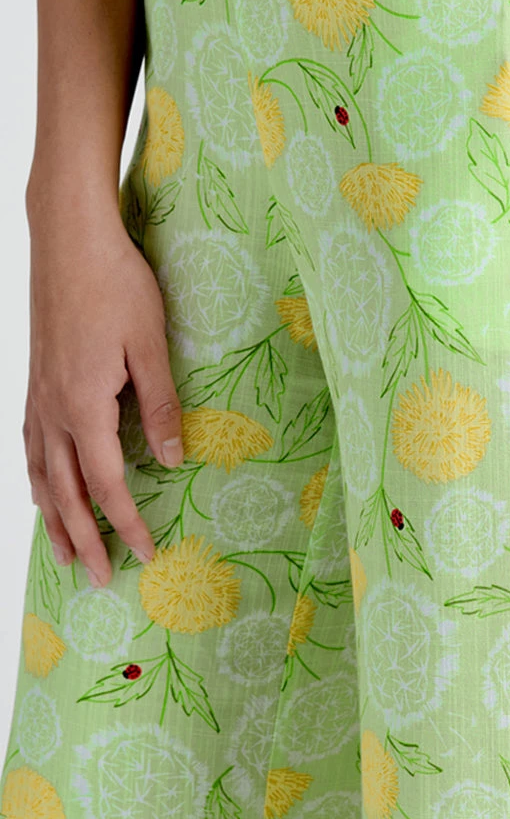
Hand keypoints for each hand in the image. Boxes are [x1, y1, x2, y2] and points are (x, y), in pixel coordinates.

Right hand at [23, 202, 183, 586]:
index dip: (127, 522)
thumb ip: (160, 405)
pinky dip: (36, 478)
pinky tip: (42, 488)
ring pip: (40, 473)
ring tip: (65, 553)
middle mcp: (52, 409)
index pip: (108, 483)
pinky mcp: (34, 380)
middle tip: (100, 578)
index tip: (145, 553)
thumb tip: (171, 460)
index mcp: (84, 406)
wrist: (69, 239)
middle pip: (66, 492)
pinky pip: (29, 445)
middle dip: (85, 538)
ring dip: (55, 517)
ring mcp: (37, 395)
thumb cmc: (116, 285)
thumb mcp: (150, 344)